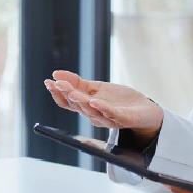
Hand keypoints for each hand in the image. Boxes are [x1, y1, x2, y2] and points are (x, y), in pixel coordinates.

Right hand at [43, 70, 163, 142]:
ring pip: (91, 111)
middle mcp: (94, 114)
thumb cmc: (119, 100)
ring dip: (81, 102)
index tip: (48, 82)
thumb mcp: (96, 88)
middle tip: (57, 84)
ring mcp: (108, 118)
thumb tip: (56, 73)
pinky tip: (95, 101)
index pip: (68, 102)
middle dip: (66, 94)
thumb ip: (77, 83)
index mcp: (86, 107)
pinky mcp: (122, 119)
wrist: (144, 110)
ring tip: (72, 92)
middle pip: (77, 105)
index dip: (57, 93)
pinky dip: (103, 108)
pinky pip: (111, 114)